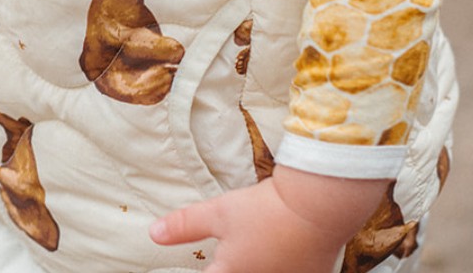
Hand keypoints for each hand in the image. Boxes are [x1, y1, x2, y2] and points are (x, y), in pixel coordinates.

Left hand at [149, 167, 387, 272]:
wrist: (318, 207)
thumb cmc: (265, 210)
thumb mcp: (219, 213)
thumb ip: (185, 225)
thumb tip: (154, 233)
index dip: (206, 267)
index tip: (205, 263)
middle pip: (235, 272)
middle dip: (227, 263)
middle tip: (227, 250)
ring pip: (262, 272)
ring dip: (254, 262)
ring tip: (257, 242)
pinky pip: (286, 270)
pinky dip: (280, 262)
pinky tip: (279, 250)